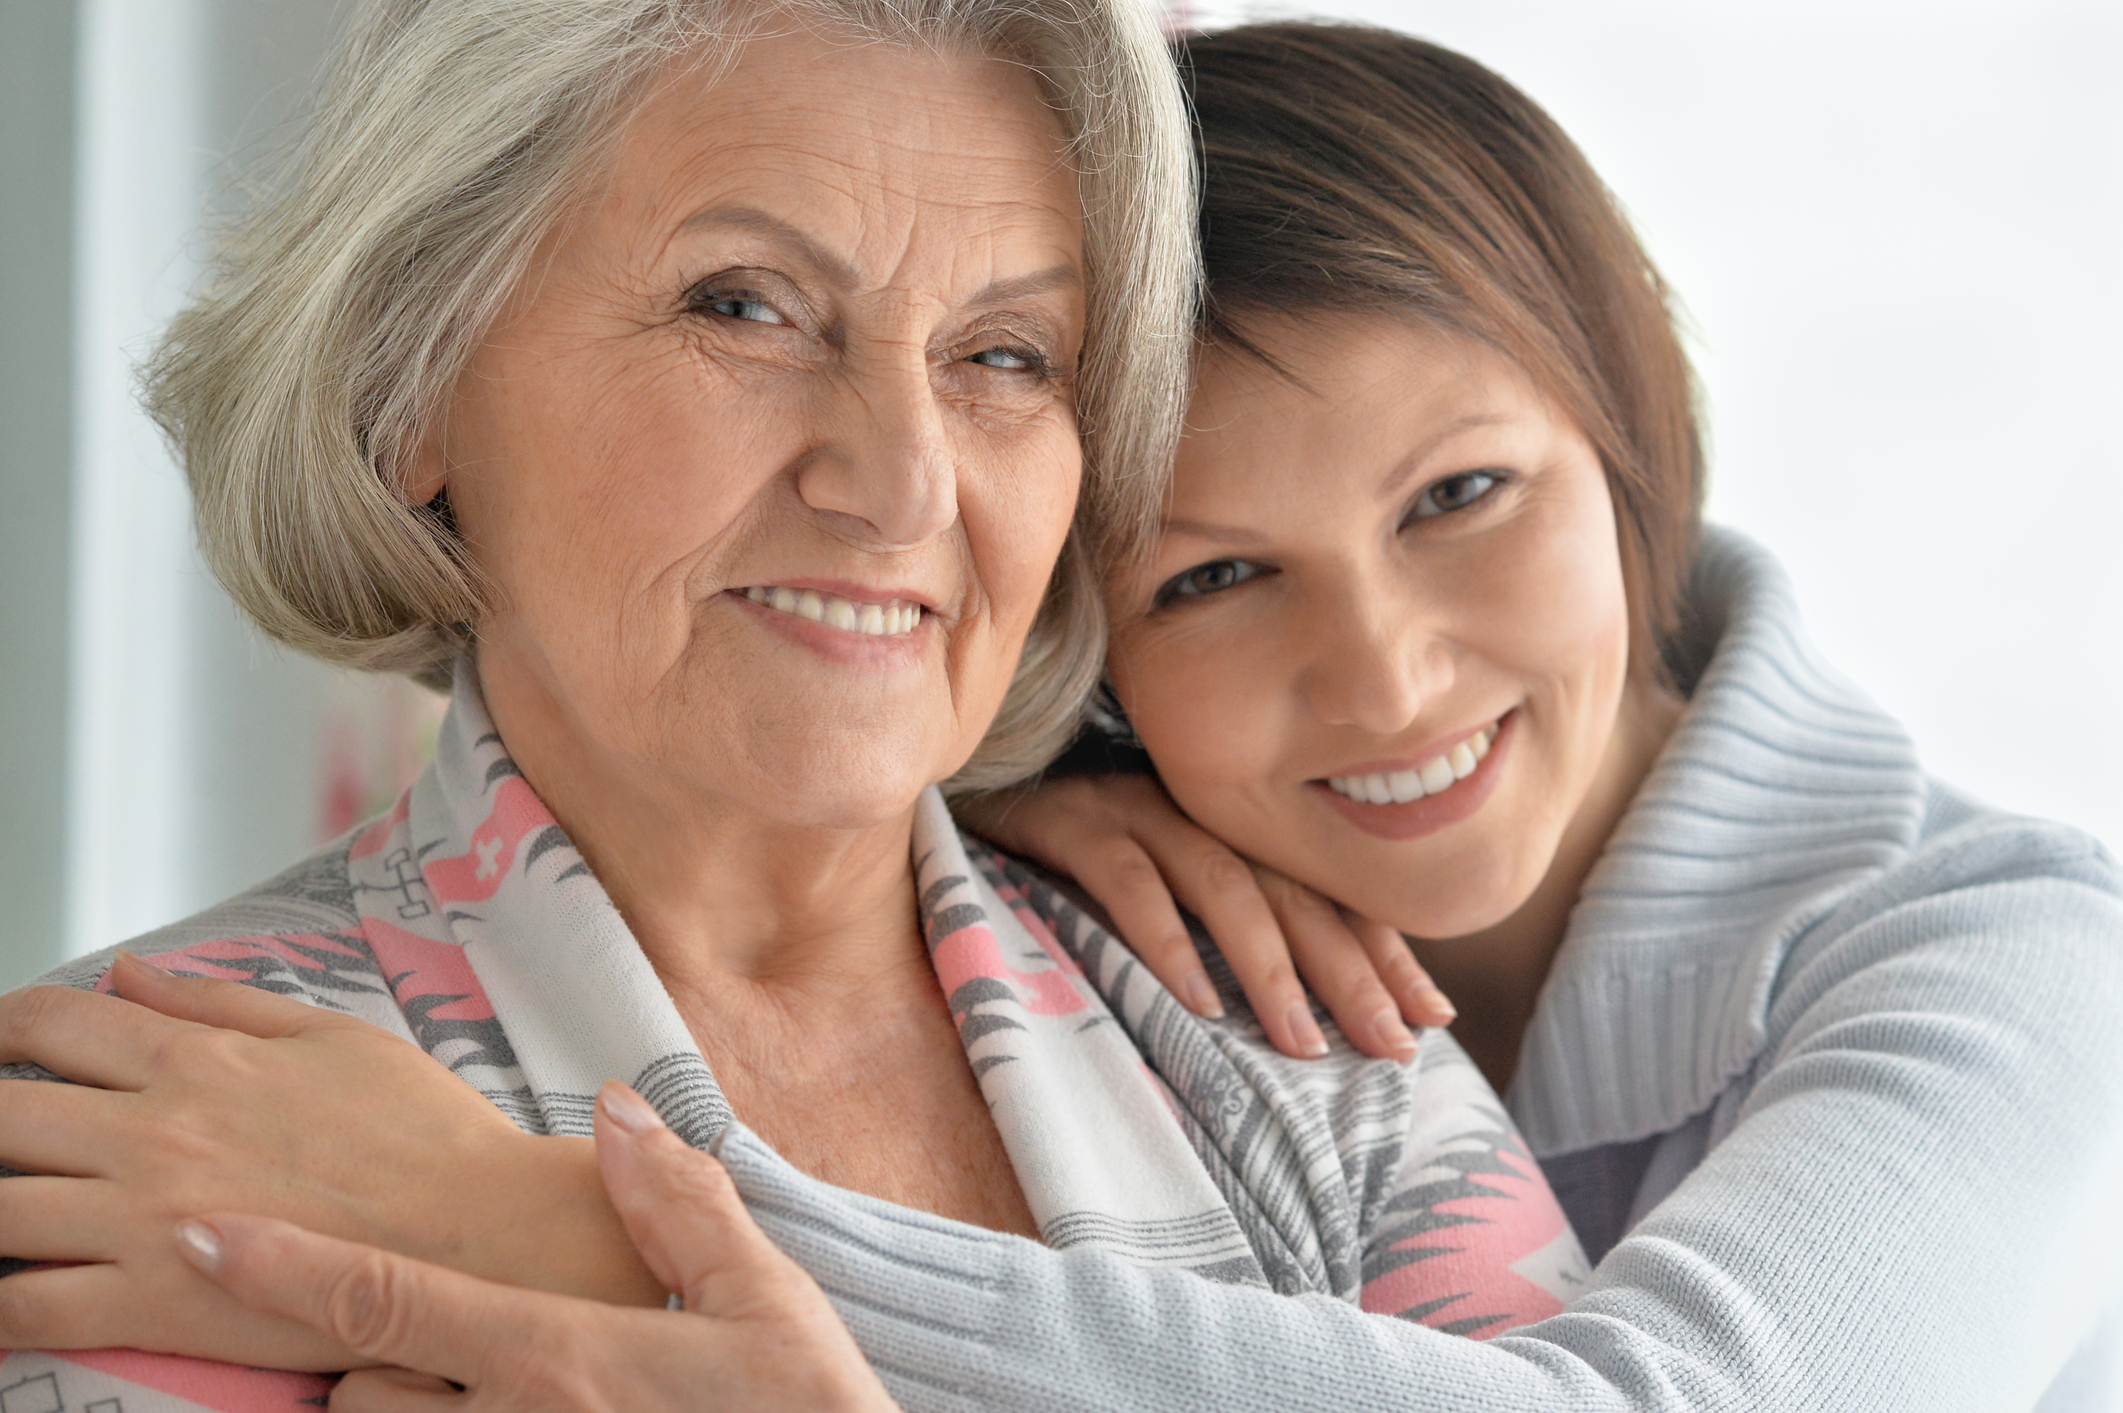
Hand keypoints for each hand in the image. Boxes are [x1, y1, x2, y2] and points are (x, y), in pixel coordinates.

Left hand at [0, 955, 660, 1366]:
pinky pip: (25, 1308)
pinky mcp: (152, 1305)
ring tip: (6, 1205)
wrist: (477, 1233)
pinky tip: (5, 1290)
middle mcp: (154, 1135)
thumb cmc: (422, 1133)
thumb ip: (218, 1003)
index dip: (2, 1024)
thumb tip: (124, 972)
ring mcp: (144, 1223)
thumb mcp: (333, 1036)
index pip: (51, 1021)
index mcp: (198, 1061)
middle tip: (0, 1128)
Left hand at [175, 1084, 899, 1412]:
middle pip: (363, 1388)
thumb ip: (676, 1204)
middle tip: (451, 1342)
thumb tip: (612, 1111)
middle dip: (379, 1359)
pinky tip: (510, 1406)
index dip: (279, 1267)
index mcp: (559, 1357)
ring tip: (483, 1388)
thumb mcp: (765, 1299)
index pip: (384, 1300)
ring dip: (404, 1410)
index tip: (200, 1233)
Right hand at [958, 775, 1452, 1059]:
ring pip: (1222, 884)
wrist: (955, 798)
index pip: (1322, 890)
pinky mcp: (1068, 821)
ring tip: (1302, 1043)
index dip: (1382, 950)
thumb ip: (1219, 939)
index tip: (1433, 1016)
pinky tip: (1195, 999)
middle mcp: (1193, 811)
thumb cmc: (1057, 867)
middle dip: (1349, 971)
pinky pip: (1126, 879)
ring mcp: (1131, 809)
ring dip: (1268, 967)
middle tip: (1392, 1046)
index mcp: (1225, 828)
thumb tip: (1305, 1024)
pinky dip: (1164, 939)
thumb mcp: (1152, 901)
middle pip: (1290, 891)